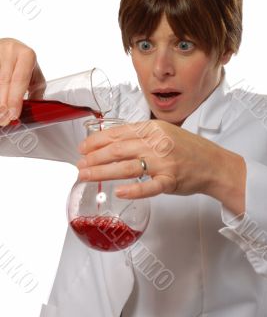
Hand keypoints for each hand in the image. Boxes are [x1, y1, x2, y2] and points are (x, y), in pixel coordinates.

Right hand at [0, 38, 45, 125]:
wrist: (7, 47)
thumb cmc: (22, 63)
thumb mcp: (34, 75)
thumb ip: (35, 92)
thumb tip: (33, 113)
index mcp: (26, 55)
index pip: (20, 79)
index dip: (15, 98)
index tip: (13, 114)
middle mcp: (10, 50)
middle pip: (4, 80)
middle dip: (3, 103)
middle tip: (4, 119)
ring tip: (0, 115)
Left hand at [77, 120, 245, 213]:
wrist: (213, 163)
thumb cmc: (187, 149)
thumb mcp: (163, 132)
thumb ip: (140, 134)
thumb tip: (113, 140)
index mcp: (152, 129)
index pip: (117, 133)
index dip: (96, 141)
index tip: (82, 148)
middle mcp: (157, 143)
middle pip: (118, 149)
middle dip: (94, 157)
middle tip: (79, 165)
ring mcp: (164, 162)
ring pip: (127, 166)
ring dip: (103, 171)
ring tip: (86, 175)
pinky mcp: (171, 180)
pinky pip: (150, 186)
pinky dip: (134, 190)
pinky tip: (119, 192)